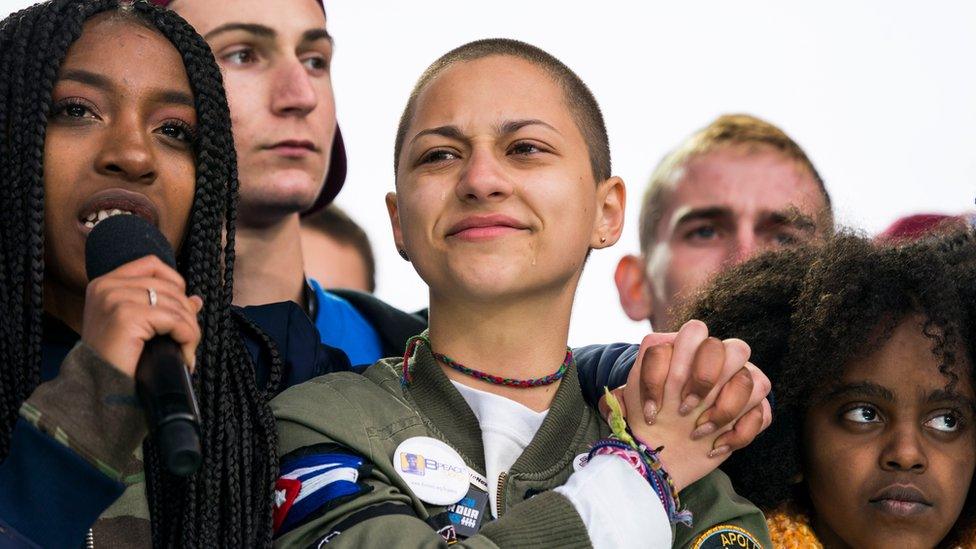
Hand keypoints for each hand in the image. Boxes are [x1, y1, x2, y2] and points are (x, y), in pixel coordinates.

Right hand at [82, 255, 202, 376]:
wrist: (99, 391)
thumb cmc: (118, 362)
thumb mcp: (139, 328)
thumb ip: (163, 307)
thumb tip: (196, 300)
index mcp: (105, 284)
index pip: (151, 265)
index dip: (175, 283)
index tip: (180, 310)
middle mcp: (107, 286)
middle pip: (169, 287)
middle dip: (187, 315)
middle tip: (188, 342)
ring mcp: (115, 299)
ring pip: (176, 304)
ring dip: (190, 330)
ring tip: (186, 353)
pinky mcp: (125, 316)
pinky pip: (174, 320)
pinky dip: (187, 338)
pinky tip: (184, 356)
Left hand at [608, 320, 771, 490]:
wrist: (662, 451)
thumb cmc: (646, 418)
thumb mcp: (630, 401)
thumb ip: (624, 390)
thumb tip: (616, 399)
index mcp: (688, 348)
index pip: (694, 333)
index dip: (671, 369)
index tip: (653, 408)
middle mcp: (717, 361)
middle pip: (733, 347)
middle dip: (706, 379)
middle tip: (682, 409)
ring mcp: (738, 385)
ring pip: (754, 379)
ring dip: (725, 409)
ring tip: (698, 432)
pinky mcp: (752, 412)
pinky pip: (762, 413)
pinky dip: (739, 432)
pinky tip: (715, 445)